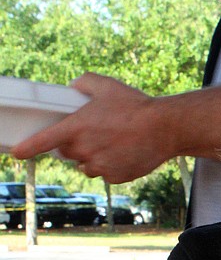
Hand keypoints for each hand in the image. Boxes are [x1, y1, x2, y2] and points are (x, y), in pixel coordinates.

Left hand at [11, 73, 171, 181]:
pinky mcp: (115, 177)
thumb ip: (83, 82)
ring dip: (93, 156)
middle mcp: (85, 150)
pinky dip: (111, 165)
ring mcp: (100, 166)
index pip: (43, 141)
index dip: (27, 148)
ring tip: (114, 141)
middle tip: (94, 131)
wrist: (165, 128)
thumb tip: (73, 86)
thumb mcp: (106, 85)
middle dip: (75, 143)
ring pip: (86, 165)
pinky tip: (125, 151)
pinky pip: (105, 173)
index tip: (17, 153)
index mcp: (77, 128)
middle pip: (67, 152)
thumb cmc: (135, 106)